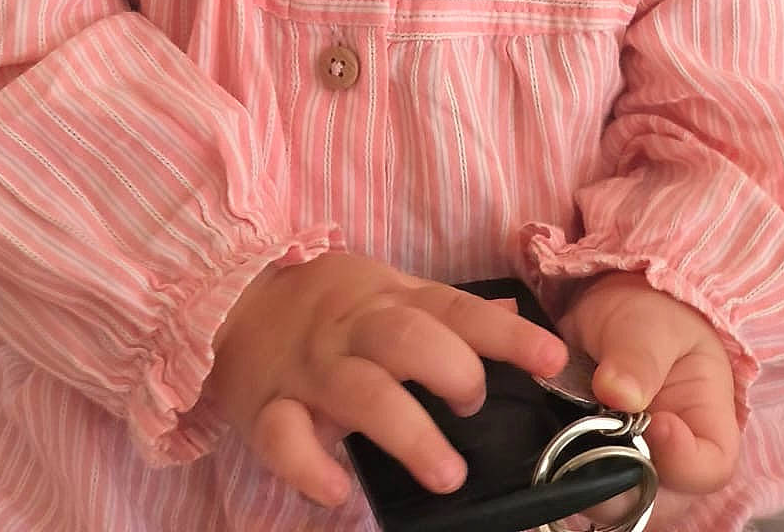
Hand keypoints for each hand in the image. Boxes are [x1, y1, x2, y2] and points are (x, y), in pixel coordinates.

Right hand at [207, 252, 568, 507]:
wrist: (230, 301)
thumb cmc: (327, 306)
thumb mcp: (390, 293)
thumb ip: (450, 313)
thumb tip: (520, 323)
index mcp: (387, 299)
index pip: (455, 310)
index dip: (505, 337)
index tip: (552, 361)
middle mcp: (352, 331)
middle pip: (407, 339)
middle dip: (452, 371)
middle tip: (474, 408)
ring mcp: (309, 369)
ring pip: (359, 392)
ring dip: (407, 432)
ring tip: (446, 475)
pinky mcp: (266, 408)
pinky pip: (285, 438)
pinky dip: (311, 466)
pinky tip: (338, 490)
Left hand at [557, 273, 740, 530]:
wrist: (614, 309)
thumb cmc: (650, 314)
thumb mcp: (649, 323)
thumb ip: (638, 356)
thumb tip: (617, 392)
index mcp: (707, 425)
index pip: (710, 468)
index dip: (682, 460)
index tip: (654, 423)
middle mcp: (675, 461)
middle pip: (658, 499)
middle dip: (620, 478)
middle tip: (588, 437)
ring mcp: (635, 467)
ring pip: (614, 501)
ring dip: (585, 474)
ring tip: (564, 431)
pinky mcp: (596, 464)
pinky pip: (580, 484)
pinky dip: (561, 465)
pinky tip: (549, 434)